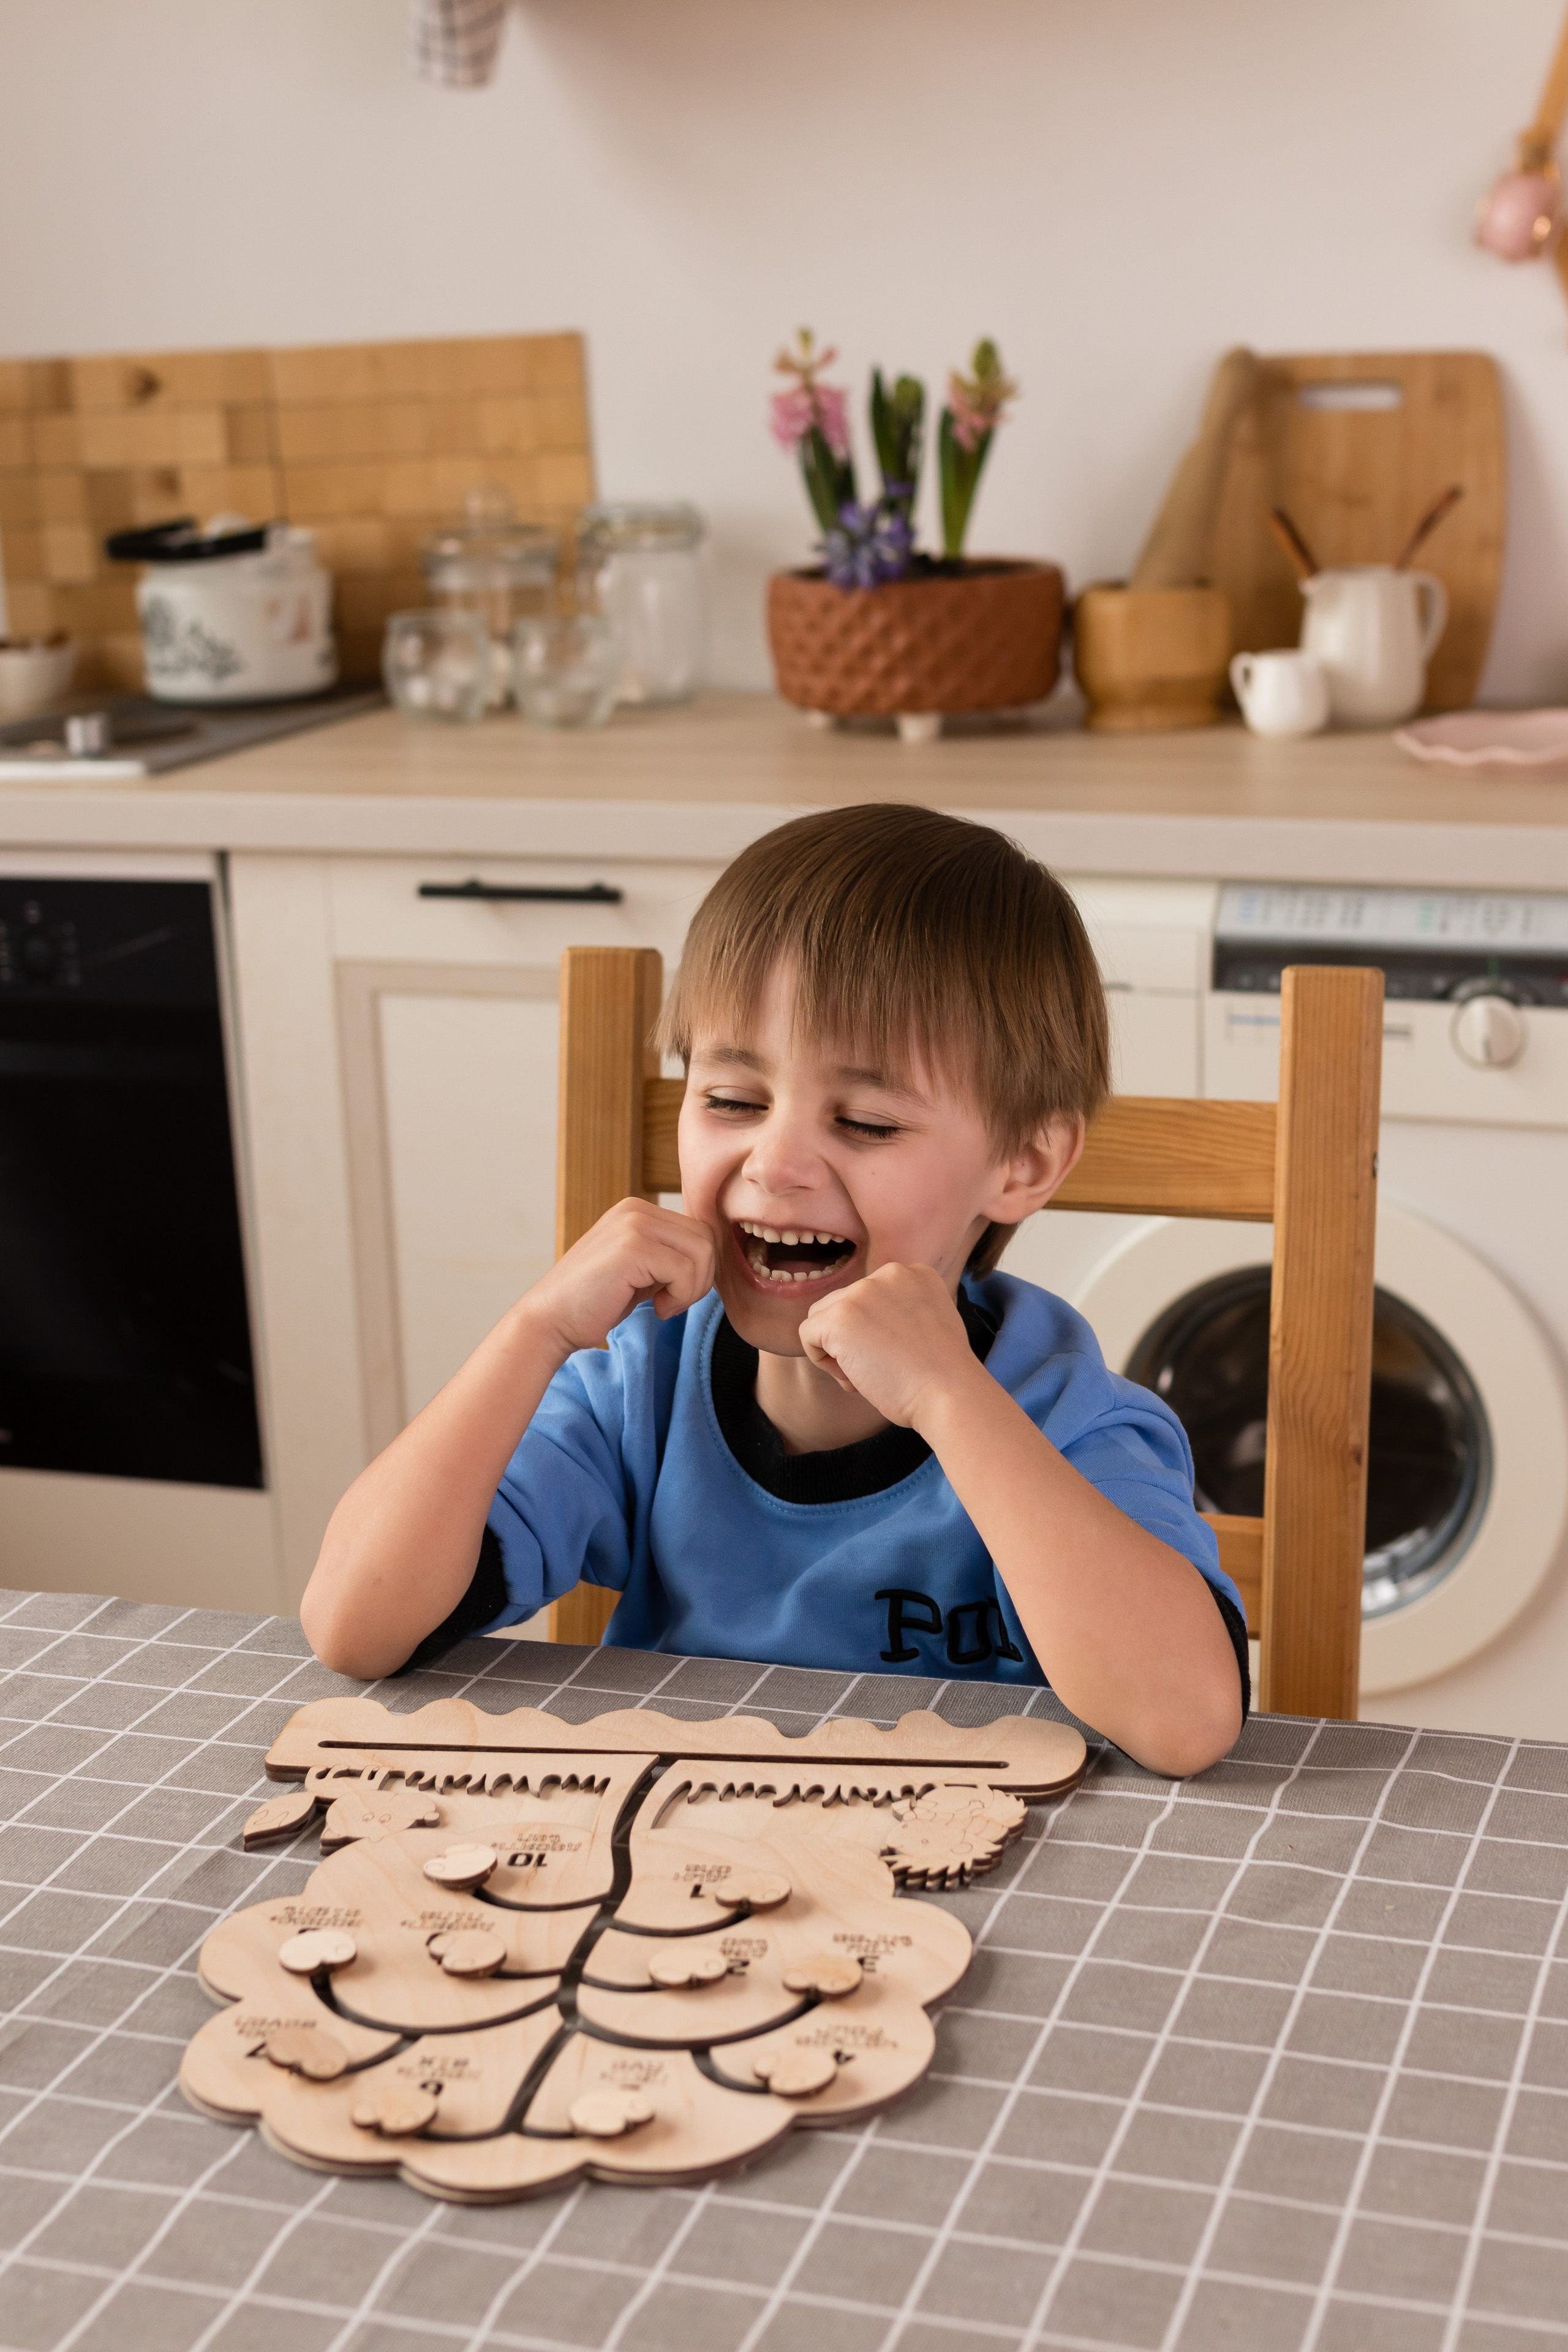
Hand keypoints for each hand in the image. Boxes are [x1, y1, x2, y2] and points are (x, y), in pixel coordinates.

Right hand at [524, 1198, 715, 1359]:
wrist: (551, 1320)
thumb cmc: (595, 1302)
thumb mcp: (641, 1269)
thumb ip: (670, 1255)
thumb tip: (714, 1257)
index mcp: (638, 1210)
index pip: (700, 1231)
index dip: (699, 1269)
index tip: (673, 1293)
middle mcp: (636, 1209)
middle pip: (706, 1239)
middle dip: (701, 1279)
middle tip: (672, 1302)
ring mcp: (633, 1224)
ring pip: (703, 1252)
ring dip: (692, 1289)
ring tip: (663, 1305)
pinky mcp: (633, 1247)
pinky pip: (686, 1271)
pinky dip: (680, 1298)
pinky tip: (654, 1308)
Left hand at [798, 1262, 983, 1431]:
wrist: (949, 1394)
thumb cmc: (941, 1377)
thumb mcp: (928, 1324)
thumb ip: (898, 1312)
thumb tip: (860, 1326)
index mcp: (914, 1273)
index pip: (869, 1297)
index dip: (875, 1331)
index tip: (899, 1354)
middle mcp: (889, 1272)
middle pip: (843, 1303)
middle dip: (853, 1339)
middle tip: (880, 1369)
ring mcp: (862, 1292)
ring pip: (822, 1318)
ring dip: (837, 1349)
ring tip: (867, 1373)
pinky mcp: (840, 1316)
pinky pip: (807, 1335)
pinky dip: (822, 1361)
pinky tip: (853, 1376)